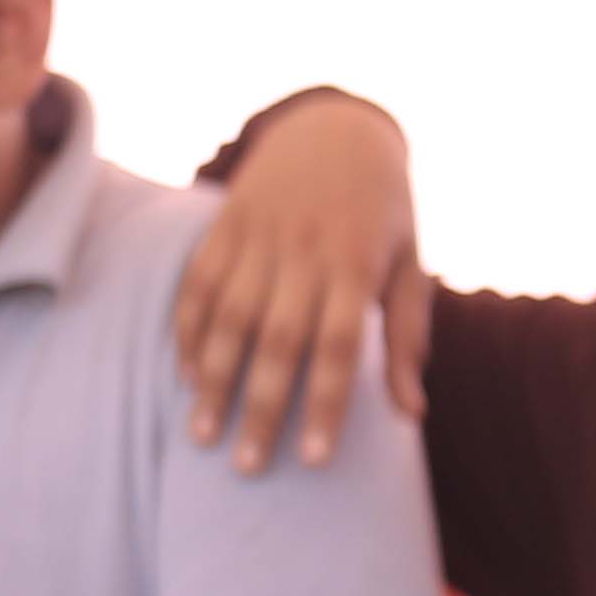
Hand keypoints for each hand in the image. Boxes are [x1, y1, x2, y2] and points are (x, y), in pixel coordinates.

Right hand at [174, 93, 427, 472]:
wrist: (336, 128)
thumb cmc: (385, 213)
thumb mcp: (410, 266)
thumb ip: (408, 338)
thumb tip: (410, 415)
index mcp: (356, 265)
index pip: (339, 348)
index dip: (325, 405)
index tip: (313, 461)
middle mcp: (303, 251)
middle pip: (277, 341)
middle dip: (261, 407)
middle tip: (247, 467)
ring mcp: (257, 235)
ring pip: (225, 316)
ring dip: (211, 380)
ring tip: (202, 435)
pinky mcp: (223, 224)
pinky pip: (197, 283)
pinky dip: (186, 331)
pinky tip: (185, 377)